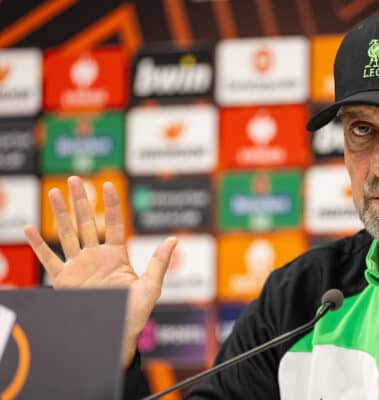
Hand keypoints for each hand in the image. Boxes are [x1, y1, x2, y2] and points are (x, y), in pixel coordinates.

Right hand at [23, 176, 176, 366]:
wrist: (116, 334)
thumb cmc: (136, 313)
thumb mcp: (151, 287)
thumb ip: (159, 262)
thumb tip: (174, 239)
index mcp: (117, 256)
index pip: (112, 224)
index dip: (110, 205)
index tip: (107, 185)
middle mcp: (96, 257)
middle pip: (86, 223)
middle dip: (80, 201)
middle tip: (74, 179)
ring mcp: (78, 267)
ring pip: (67, 234)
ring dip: (60, 214)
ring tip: (53, 192)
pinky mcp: (64, 280)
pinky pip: (49, 260)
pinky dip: (38, 245)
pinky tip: (29, 229)